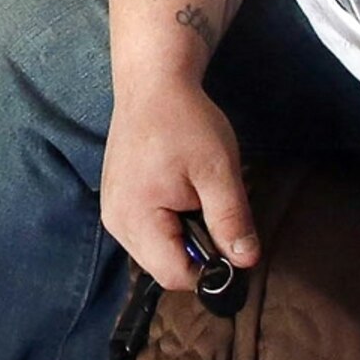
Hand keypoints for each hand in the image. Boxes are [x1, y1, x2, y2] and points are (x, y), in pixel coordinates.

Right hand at [100, 80, 258, 288]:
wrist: (153, 83)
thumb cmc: (185, 121)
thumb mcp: (217, 171)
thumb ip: (231, 220)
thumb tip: (246, 261)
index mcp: (136, 217)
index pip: (174, 275)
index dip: (209, 270)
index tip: (231, 243)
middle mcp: (116, 221)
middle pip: (163, 268)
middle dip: (196, 253)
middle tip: (213, 211)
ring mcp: (112, 212)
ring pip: (155, 253)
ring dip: (183, 239)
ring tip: (195, 198)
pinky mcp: (117, 202)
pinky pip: (146, 234)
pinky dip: (169, 225)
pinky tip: (180, 193)